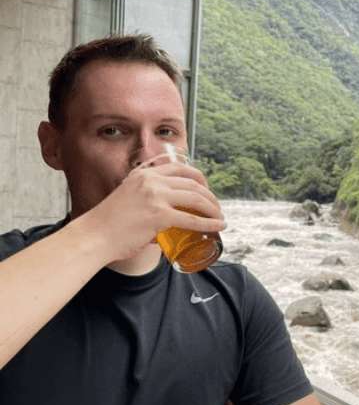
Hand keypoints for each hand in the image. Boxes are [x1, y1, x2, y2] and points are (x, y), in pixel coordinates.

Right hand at [74, 161, 226, 262]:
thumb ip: (146, 201)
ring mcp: (155, 197)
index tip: (206, 190)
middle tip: (215, 208)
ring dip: (213, 209)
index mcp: (144, 174)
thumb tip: (164, 219)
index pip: (181, 168)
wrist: (93, 236)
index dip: (199, 178)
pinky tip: (218, 226)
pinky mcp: (159, 216)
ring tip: (219, 217)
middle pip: (193, 183)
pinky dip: (210, 224)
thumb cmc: (109, 224)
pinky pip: (193, 219)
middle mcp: (151, 181)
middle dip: (210, 196)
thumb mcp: (128, 198)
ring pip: (197, 199)